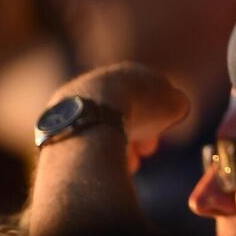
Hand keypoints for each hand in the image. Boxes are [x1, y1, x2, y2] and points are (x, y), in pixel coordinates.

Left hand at [47, 62, 189, 172]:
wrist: (93, 116)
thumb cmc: (141, 108)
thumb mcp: (176, 105)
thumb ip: (178, 105)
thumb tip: (175, 110)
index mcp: (131, 72)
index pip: (150, 93)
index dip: (160, 115)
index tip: (161, 134)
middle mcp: (101, 80)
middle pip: (125, 110)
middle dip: (137, 132)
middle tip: (144, 152)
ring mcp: (75, 99)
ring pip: (102, 125)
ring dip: (118, 144)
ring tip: (127, 164)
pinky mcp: (57, 119)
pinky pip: (82, 137)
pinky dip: (95, 149)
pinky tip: (103, 162)